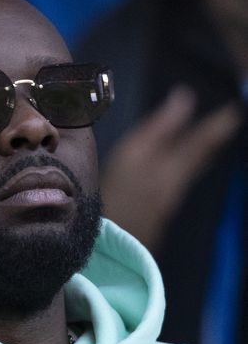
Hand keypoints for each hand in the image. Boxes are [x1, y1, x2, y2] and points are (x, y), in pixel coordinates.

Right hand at [101, 86, 242, 251]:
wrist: (110, 246)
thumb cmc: (117, 194)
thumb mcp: (132, 153)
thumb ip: (160, 128)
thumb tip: (185, 97)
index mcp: (174, 165)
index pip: (202, 139)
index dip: (218, 124)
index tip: (234, 110)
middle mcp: (176, 183)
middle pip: (200, 157)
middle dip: (214, 139)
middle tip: (229, 123)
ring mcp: (166, 201)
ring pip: (190, 172)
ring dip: (202, 154)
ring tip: (209, 143)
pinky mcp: (154, 213)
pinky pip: (177, 182)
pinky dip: (185, 168)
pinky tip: (180, 169)